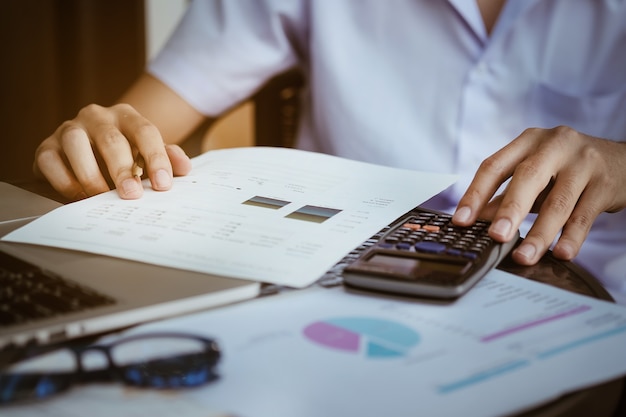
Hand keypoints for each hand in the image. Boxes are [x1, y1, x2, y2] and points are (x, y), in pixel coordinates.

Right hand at [33, 103, 191, 200]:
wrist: (86, 153)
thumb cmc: (125, 155)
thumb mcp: (148, 154)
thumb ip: (167, 158)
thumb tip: (185, 168)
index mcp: (127, 116)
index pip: (145, 132)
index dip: (156, 158)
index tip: (163, 185)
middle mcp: (97, 117)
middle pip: (111, 140)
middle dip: (122, 170)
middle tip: (132, 195)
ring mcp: (69, 129)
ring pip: (77, 146)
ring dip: (91, 176)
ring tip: (102, 198)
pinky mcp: (46, 146)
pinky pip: (51, 162)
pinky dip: (65, 182)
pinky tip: (79, 197)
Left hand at [452, 126, 625, 264]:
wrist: (622, 161)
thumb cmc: (567, 169)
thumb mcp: (534, 175)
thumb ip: (505, 195)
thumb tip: (475, 220)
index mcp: (528, 141)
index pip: (494, 166)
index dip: (475, 194)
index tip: (461, 221)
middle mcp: (554, 145)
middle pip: (527, 178)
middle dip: (509, 210)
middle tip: (496, 237)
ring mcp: (583, 162)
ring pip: (558, 201)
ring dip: (540, 233)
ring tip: (525, 256)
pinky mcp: (606, 182)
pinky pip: (585, 214)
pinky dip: (572, 237)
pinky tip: (561, 254)